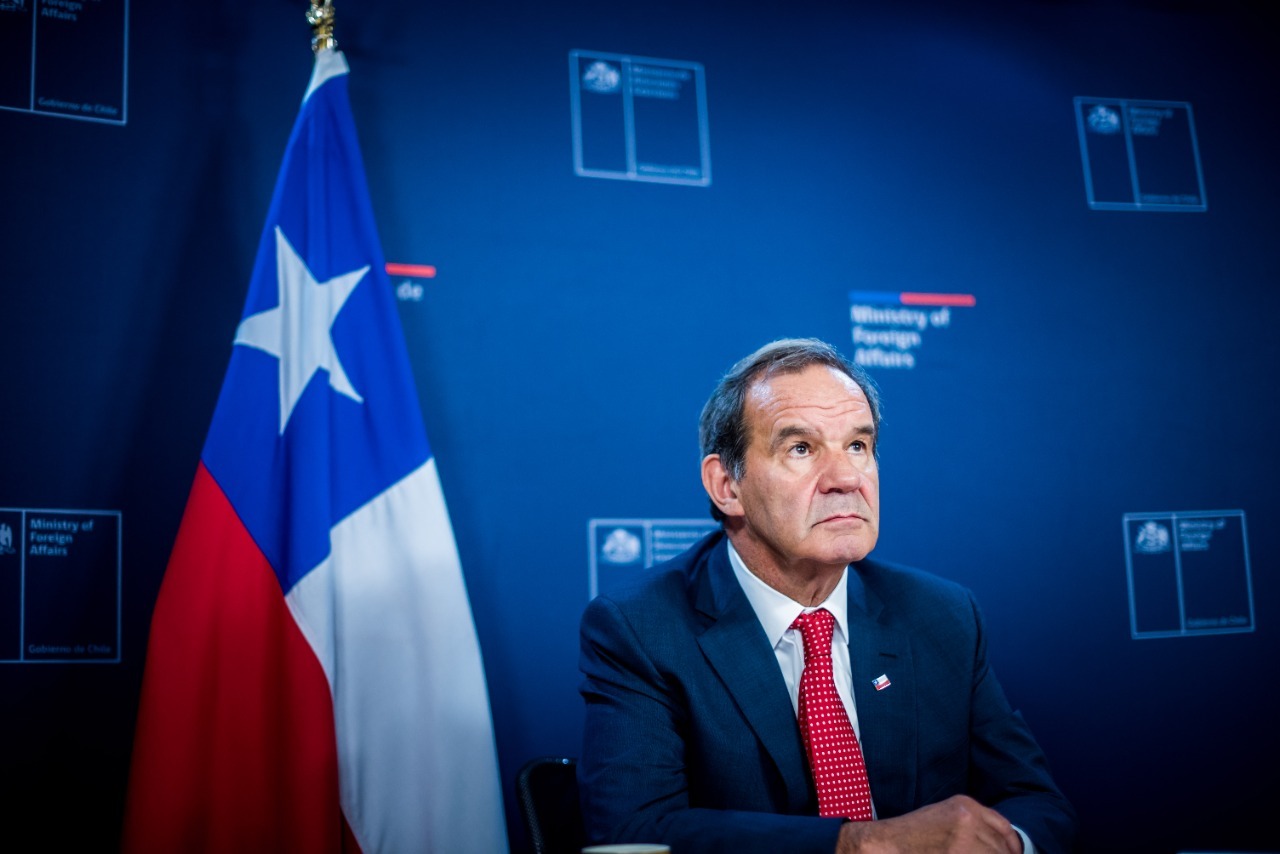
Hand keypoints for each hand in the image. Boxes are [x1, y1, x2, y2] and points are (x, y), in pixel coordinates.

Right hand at [835, 795, 1022, 853]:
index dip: (1013, 848)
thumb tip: (1001, 846)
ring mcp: (964, 840)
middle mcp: (969, 819)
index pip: (1005, 829)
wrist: (886, 844)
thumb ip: (973, 825)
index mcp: (966, 805)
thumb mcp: (945, 817)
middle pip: (1002, 849)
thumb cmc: (912, 835)